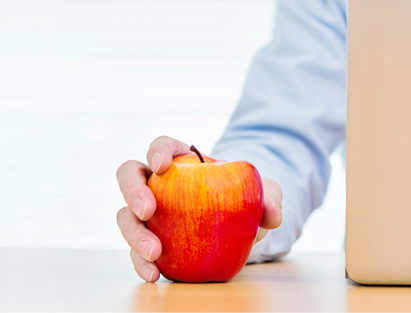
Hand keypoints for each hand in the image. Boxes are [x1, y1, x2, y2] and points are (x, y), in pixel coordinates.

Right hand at [116, 135, 282, 281]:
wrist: (239, 227)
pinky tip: (154, 274)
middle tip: (147, 211)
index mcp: (182, 161)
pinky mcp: (151, 241)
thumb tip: (273, 215)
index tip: (162, 165)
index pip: (162, 145)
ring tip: (154, 253)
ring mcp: (151, 214)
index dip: (158, 151)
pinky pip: (136, 251)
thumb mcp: (263, 195)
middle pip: (130, 176)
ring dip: (134, 234)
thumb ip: (269, 198)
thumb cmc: (245, 200)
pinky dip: (140, 263)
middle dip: (133, 191)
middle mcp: (159, 184)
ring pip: (126, 216)